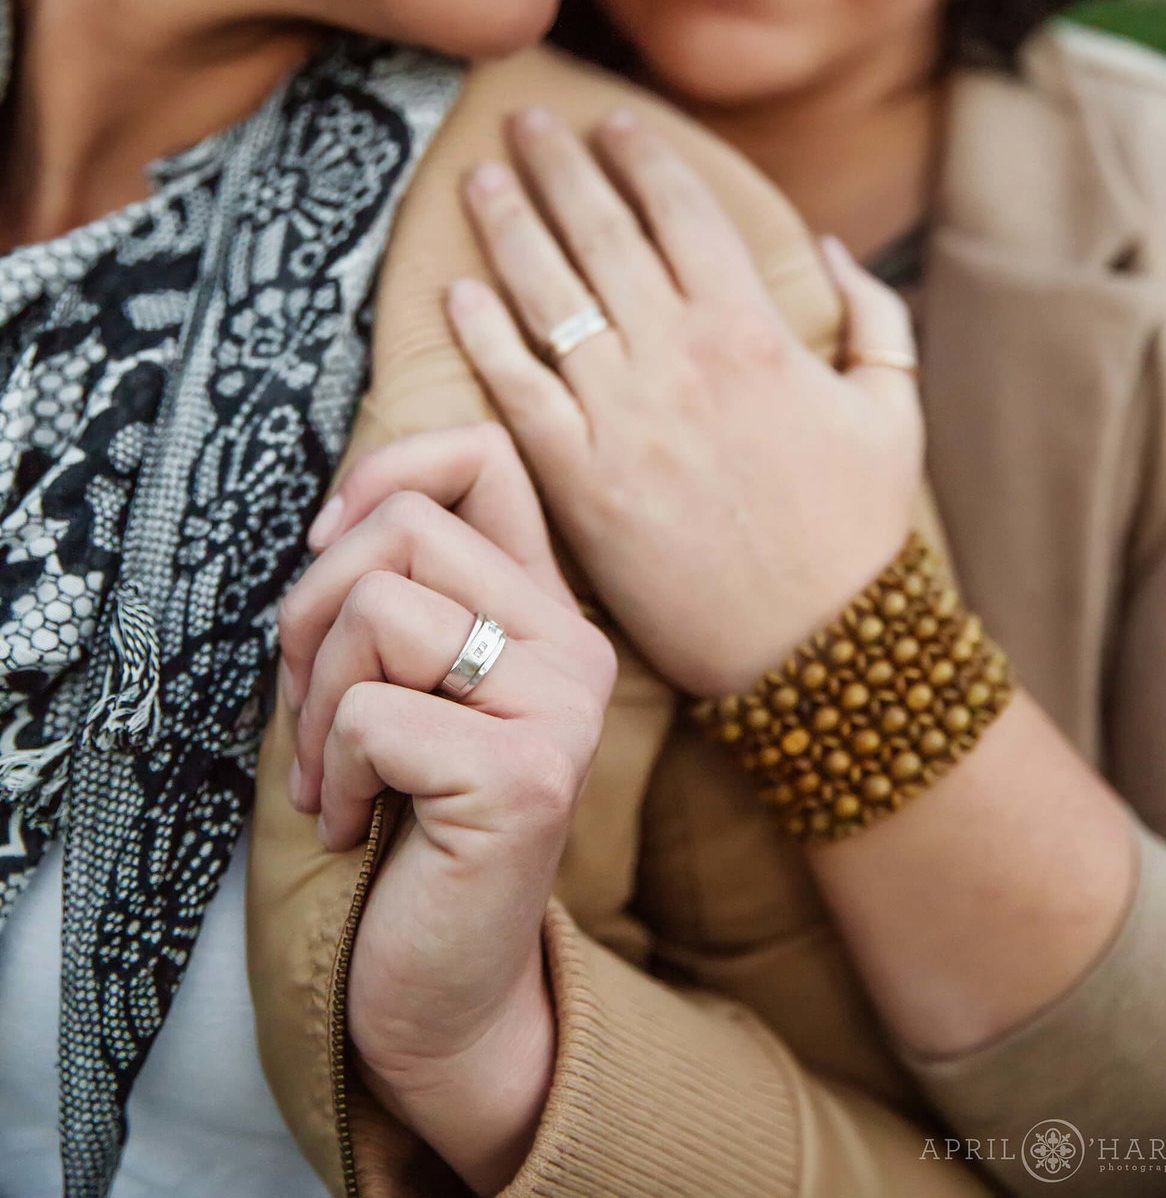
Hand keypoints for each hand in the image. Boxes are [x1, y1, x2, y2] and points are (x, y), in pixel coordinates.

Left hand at [278, 424, 616, 1193]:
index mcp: (544, 610)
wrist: (445, 990)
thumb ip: (398, 595)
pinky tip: (356, 827)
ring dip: (313, 705)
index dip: (388, 471)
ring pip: (377, 610)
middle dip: (310, 612)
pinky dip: (333, 773)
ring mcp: (561, 709)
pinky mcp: (526, 777)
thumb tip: (337, 522)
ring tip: (333, 777)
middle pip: (403, 528)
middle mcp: (575, 646)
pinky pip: (371, 714)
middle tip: (308, 706)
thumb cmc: (406, 828)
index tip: (330, 545)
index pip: (484, 458)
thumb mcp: (400, 685)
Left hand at [433, 106, 920, 695]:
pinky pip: (519, 392)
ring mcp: (623, 418)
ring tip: (480, 179)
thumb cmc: (860, 532)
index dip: (642, 157)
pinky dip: (484, 338)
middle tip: (524, 121)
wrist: (817, 650)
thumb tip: (831, 248)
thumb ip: (873, 317)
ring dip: (509, 228)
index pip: (682, 212)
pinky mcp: (579, 482)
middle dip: (558, 167)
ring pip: (549, 297)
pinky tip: (456, 292)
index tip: (612, 122)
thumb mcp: (895, 411)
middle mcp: (679, 357)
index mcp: (755, 329)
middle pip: (602, 233)